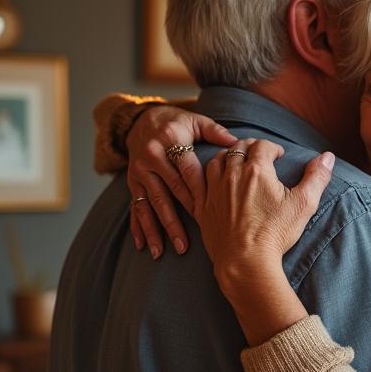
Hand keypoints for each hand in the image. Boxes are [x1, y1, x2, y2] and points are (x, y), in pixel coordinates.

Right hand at [126, 105, 235, 257]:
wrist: (142, 119)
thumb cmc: (178, 123)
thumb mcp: (196, 121)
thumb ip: (216, 132)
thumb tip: (238, 144)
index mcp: (170, 143)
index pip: (186, 172)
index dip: (197, 193)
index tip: (208, 214)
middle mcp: (151, 159)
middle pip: (166, 193)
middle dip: (175, 221)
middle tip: (185, 245)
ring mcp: (139, 173)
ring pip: (149, 204)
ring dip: (156, 229)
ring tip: (163, 252)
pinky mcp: (132, 183)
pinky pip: (134, 207)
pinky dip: (137, 227)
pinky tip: (142, 246)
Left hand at [199, 139, 333, 306]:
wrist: (246, 261)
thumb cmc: (275, 233)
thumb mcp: (304, 204)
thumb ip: (317, 177)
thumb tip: (328, 157)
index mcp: (257, 171)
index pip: (262, 145)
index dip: (272, 147)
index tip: (278, 155)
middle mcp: (232, 175)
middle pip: (237, 148)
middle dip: (250, 146)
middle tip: (259, 154)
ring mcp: (214, 190)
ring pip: (217, 161)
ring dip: (227, 156)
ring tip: (236, 162)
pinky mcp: (203, 206)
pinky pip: (198, 182)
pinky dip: (206, 175)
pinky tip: (213, 180)